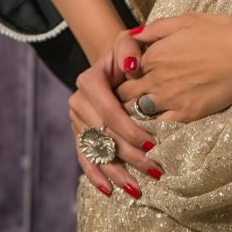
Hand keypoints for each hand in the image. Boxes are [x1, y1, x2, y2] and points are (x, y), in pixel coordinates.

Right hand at [68, 33, 163, 199]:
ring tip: (137, 189)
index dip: (130, 130)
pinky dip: (96, 176)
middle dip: (130, 155)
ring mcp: (76, 120)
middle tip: (154, 170)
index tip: (153, 144)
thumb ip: (129, 46)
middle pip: (105, 136)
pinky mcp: (79, 134)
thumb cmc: (127, 52)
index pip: (110, 112)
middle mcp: (78, 102)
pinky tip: (109, 191)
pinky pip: (84, 158)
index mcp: (89, 81)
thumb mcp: (128, 41)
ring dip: (116, 173)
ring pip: (96, 151)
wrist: (113, 62)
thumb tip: (131, 66)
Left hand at [114, 12, 231, 122]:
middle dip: (124, 94)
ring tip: (144, 108)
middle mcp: (156, 79)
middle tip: (132, 94)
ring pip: (137, 111)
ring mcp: (170, 99)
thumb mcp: (187, 20)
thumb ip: (156, 28)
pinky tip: (161, 119)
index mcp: (154, 54)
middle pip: (125, 94)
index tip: (133, 74)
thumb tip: (135, 34)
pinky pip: (158, 125)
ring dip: (136, 110)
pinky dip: (155, 123)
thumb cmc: (221, 32)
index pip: (125, 70)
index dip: (128, 72)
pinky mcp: (185, 115)